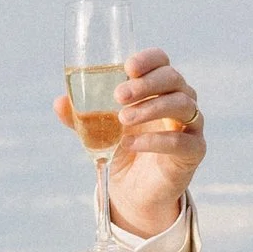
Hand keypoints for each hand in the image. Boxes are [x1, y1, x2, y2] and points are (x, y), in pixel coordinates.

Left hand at [54, 47, 202, 237]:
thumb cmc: (122, 151)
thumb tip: (58, 103)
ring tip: (123, 119)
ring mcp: (190, 125)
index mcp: (158, 89)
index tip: (127, 67)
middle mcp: (179, 101)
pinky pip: (182, 141)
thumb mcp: (98, 132)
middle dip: (146, 84)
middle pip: (173, 79)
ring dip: (151, 108)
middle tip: (119, 96)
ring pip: (182, 105)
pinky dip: (157, 140)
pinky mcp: (194, 152)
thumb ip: (81, 118)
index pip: (162, 62)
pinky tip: (132, 144)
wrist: (134, 192)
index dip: (149, 60)